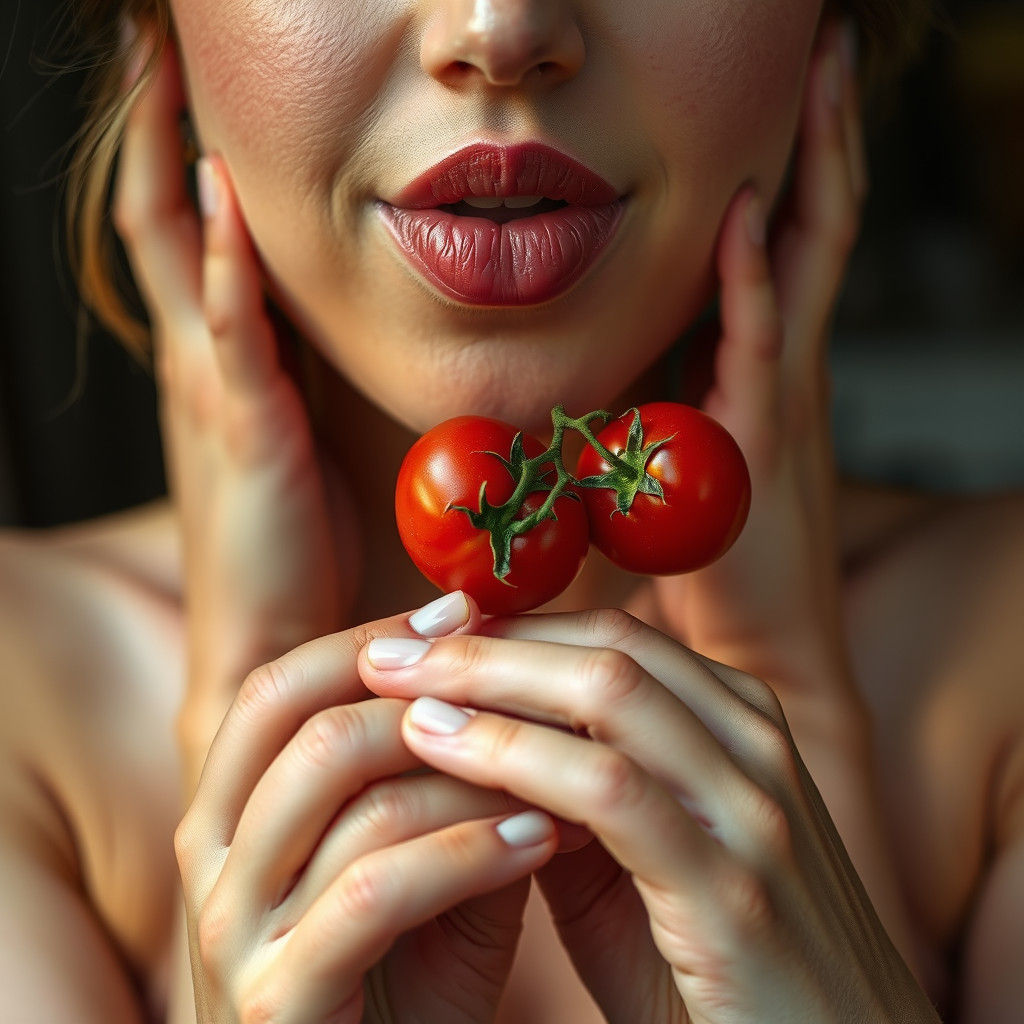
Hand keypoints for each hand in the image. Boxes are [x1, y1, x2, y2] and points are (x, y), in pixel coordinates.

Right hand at [113, 38, 354, 792]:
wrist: (270, 641)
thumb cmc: (294, 551)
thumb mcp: (299, 449)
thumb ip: (308, 392)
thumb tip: (351, 345)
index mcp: (217, 369)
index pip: (186, 240)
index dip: (176, 160)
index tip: (185, 84)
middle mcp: (197, 365)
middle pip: (156, 221)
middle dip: (150, 129)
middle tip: (150, 39)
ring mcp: (210, 392)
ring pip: (173, 254)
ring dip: (168, 161)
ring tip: (163, 72)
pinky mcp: (243, 429)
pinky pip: (227, 330)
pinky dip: (221, 263)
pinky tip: (221, 197)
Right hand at [177, 605, 579, 1023]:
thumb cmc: (404, 982)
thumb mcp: (418, 863)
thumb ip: (443, 779)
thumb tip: (513, 677)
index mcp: (228, 815)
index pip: (281, 686)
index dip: (372, 637)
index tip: (464, 610)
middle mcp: (213, 863)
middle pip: (305, 720)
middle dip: (421, 687)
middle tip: (521, 677)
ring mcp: (235, 935)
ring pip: (349, 794)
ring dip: (468, 767)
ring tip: (556, 764)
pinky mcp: (279, 1001)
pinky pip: (378, 890)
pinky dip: (469, 851)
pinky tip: (538, 838)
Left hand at [360, 609, 940, 1023]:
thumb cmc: (715, 971)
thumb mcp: (640, 866)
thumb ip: (577, 792)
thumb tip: (480, 732)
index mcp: (739, 726)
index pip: (611, 637)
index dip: (510, 627)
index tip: (421, 635)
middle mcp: (754, 746)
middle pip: (606, 647)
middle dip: (487, 639)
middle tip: (388, 644)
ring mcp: (754, 811)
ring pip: (608, 694)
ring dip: (486, 681)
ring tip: (391, 686)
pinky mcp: (733, 890)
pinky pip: (609, 790)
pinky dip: (514, 756)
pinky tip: (439, 748)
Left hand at [664, 21, 866, 727]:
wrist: (751, 644)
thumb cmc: (703, 564)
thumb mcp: (670, 464)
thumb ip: (641, 414)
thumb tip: (580, 390)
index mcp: (761, 365)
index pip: (786, 241)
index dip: (791, 162)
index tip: (781, 90)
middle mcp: (785, 363)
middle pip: (816, 221)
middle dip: (821, 132)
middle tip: (825, 43)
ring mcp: (784, 392)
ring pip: (811, 255)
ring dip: (812, 165)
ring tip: (819, 78)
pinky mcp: (763, 435)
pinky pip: (765, 337)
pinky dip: (753, 275)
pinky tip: (741, 213)